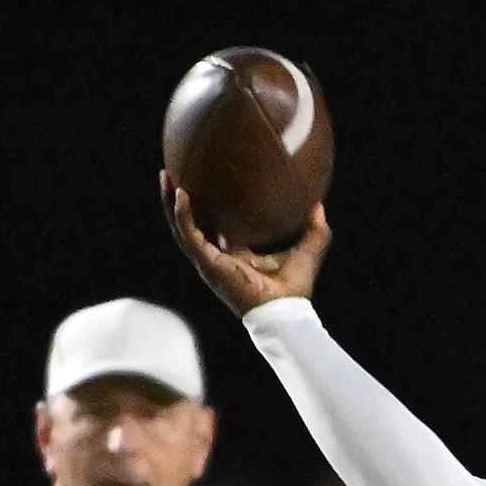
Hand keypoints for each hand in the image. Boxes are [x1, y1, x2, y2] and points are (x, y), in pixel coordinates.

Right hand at [161, 179, 330, 317]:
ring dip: (170, 203)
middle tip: (172, 173)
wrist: (285, 313)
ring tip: (165, 176)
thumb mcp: (306, 251)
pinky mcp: (207, 265)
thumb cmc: (294, 289)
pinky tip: (181, 194)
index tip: (202, 182)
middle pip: (190, 225)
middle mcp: (218, 259)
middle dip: (178, 201)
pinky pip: (188, 235)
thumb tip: (319, 204)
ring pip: (181, 228)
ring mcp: (209, 263)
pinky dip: (183, 215)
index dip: (206, 208)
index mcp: (235, 257)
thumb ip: (315, 229)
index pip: (214, 229)